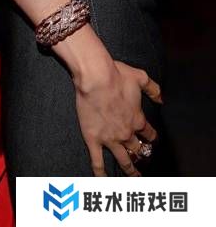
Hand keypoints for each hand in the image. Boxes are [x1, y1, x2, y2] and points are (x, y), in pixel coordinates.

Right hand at [74, 59, 160, 175]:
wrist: (96, 77)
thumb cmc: (117, 75)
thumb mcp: (140, 77)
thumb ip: (154, 89)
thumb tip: (162, 98)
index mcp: (138, 119)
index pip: (149, 134)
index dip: (151, 137)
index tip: (151, 139)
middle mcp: (126, 133)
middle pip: (138, 149)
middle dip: (142, 154)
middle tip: (142, 158)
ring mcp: (110, 139)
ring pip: (123, 160)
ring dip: (130, 170)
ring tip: (134, 176)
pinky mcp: (94, 139)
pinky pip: (97, 162)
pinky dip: (101, 173)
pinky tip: (103, 180)